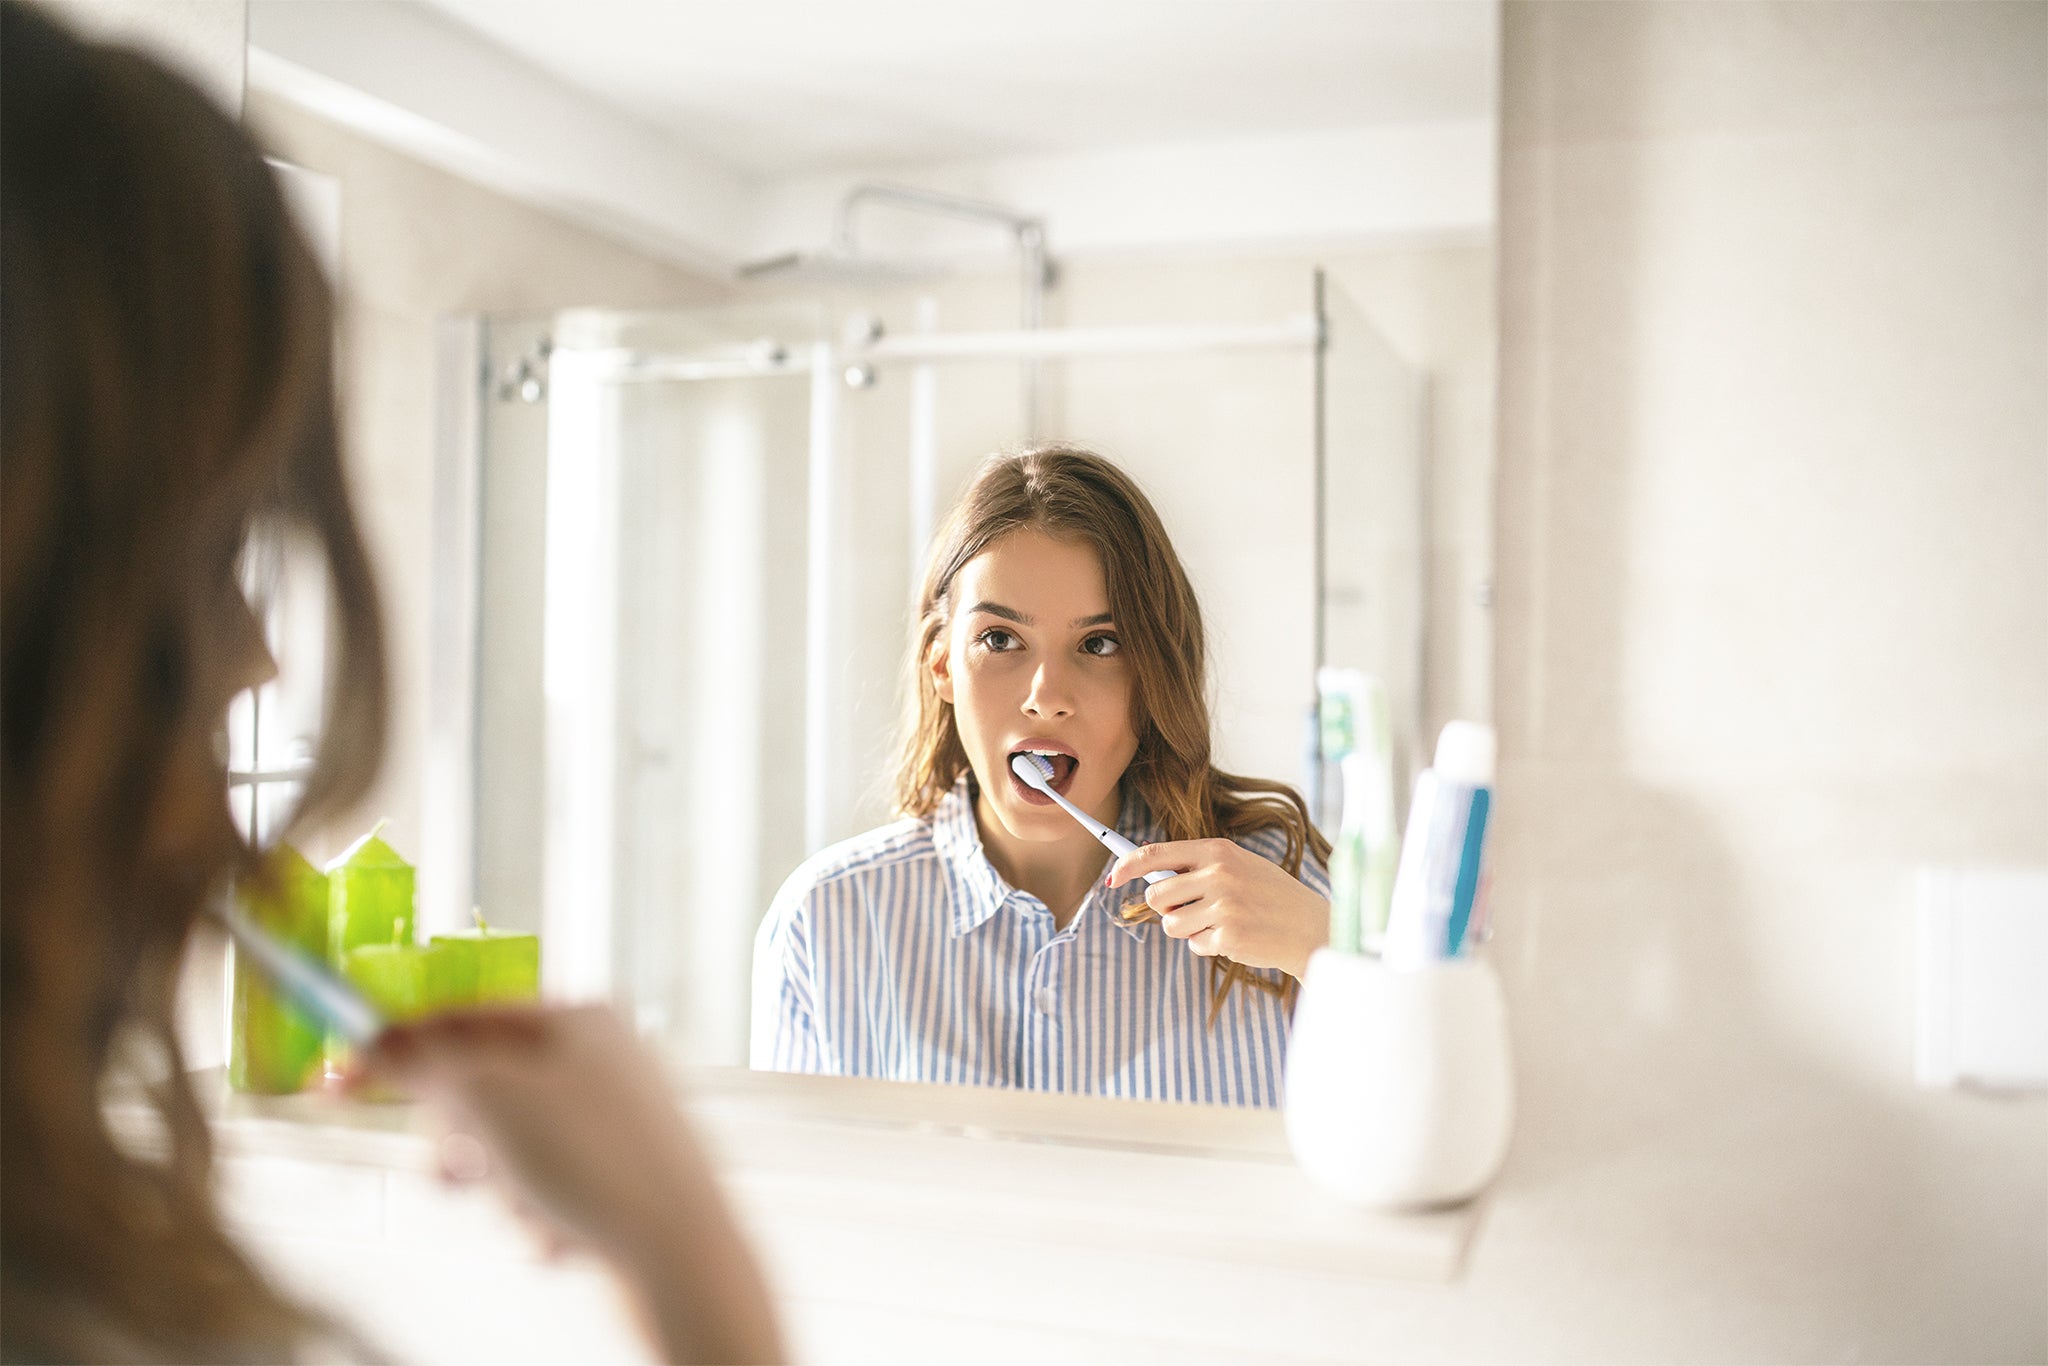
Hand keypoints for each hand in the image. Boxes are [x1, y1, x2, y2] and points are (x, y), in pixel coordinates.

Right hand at [363, 1006, 783, 1364]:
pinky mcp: (623, 1184)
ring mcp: (618, 1124)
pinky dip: (536, 1220)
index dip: (395, 1048)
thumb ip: (425, 1063)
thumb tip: (377, 1043)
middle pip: (483, 1088)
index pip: (466, 1016)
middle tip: (456, 1172)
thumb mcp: (488, 1098)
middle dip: (459, 1141)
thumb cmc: (595, 1163)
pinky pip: (543, 1196)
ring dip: (499, 1190)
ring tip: (529, 1209)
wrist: (682, 1257)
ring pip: (508, 1152)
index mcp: (581, 1017)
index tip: (333, 1082)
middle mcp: (606, 1060)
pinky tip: (565, 1238)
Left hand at [1108, 839, 1329, 980]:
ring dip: (1185, 930)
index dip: (1127, 865)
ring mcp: (1224, 906)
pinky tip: (1233, 937)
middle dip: (1164, 907)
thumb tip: (1149, 871)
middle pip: (1156, 895)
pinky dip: (1207, 946)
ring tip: (1216, 923)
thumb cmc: (1269, 895)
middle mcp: (1219, 874)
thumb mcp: (1240, 864)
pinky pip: (1194, 945)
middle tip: (1188, 909)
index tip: (1113, 876)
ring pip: (1170, 925)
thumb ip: (1200, 865)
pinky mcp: (1228, 937)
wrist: (1310, 926)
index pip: (1157, 853)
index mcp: (1219, 850)